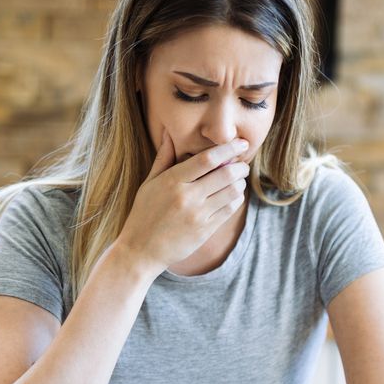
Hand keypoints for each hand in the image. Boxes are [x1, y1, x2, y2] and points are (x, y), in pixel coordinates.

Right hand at [115, 130, 249, 275]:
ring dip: (240, 183)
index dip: (228, 148)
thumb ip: (163, 158)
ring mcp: (197, 215)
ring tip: (238, 180)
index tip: (241, 143)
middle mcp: (187, 197)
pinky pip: (229, 210)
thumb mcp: (149, 184)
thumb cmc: (143, 214)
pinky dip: (236, 200)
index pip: (207, 159)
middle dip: (240, 166)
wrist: (141, 251)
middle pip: (225, 174)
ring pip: (232, 192)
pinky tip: (232, 196)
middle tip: (243, 164)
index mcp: (172, 181)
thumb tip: (169, 133)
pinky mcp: (205, 231)